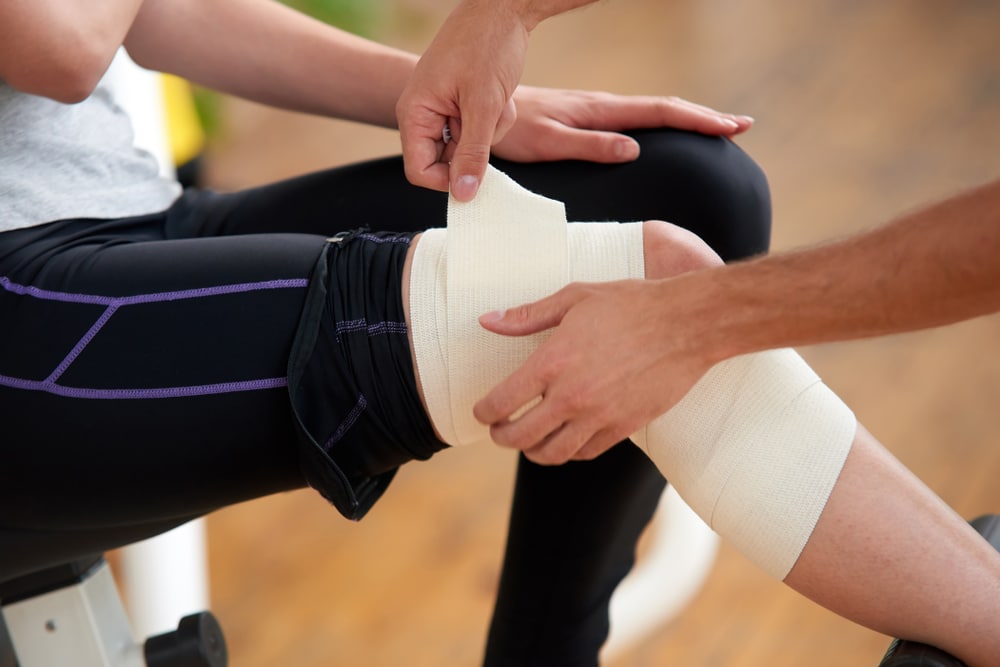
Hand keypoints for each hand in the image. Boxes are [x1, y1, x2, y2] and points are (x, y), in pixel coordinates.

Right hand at [396, 0, 527, 201]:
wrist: (503, 8)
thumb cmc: (487, 45)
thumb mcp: (483, 106)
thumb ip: (472, 153)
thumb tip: (462, 195)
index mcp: (415, 113)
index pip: (419, 171)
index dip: (448, 180)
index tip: (477, 171)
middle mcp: (423, 115)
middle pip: (446, 162)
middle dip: (476, 148)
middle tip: (490, 118)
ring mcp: (443, 110)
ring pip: (468, 148)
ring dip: (490, 131)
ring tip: (496, 100)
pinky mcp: (461, 106)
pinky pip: (478, 131)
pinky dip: (494, 119)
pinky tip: (498, 95)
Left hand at [472, 277, 718, 464]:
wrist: (688, 323)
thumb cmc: (632, 304)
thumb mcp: (575, 297)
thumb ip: (527, 315)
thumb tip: (487, 321)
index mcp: (553, 361)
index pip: (501, 402)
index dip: (483, 412)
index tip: (482, 411)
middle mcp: (572, 395)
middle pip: (519, 437)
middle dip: (501, 436)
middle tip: (499, 430)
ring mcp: (599, 416)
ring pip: (551, 453)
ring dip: (532, 451)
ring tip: (528, 440)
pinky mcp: (624, 427)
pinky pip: (586, 453)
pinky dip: (568, 452)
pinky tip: (564, 439)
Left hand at [493, 86, 752, 163]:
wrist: (484, 111)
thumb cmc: (513, 130)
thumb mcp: (549, 142)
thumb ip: (589, 146)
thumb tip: (633, 150)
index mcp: (599, 112)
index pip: (659, 112)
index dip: (697, 119)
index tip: (730, 127)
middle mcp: (602, 107)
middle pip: (664, 109)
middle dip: (704, 117)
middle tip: (741, 126)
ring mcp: (595, 111)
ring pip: (652, 112)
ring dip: (687, 118)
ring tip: (716, 128)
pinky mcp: (586, 117)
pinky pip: (634, 118)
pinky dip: (660, 123)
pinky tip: (665, 132)